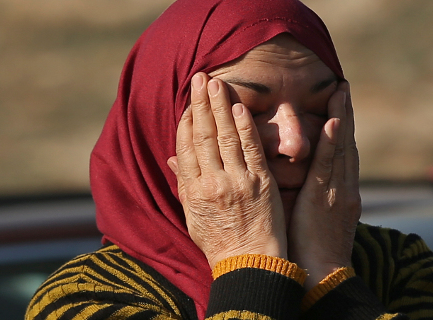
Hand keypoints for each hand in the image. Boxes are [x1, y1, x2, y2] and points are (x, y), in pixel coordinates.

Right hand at [167, 72, 287, 268]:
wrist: (248, 264)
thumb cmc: (220, 243)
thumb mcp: (193, 216)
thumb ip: (184, 184)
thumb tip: (171, 160)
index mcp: (192, 190)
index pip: (186, 147)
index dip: (187, 121)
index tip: (189, 102)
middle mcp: (211, 183)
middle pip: (203, 136)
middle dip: (200, 104)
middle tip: (199, 78)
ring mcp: (237, 181)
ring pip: (225, 137)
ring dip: (220, 107)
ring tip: (215, 84)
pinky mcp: (260, 183)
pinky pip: (251, 150)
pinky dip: (244, 127)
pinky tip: (239, 107)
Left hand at [287, 82, 360, 289]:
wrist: (323, 277)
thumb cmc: (312, 254)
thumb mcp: (313, 220)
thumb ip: (308, 198)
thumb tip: (292, 184)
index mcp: (340, 194)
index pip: (341, 154)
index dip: (341, 129)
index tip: (338, 107)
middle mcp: (344, 188)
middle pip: (346, 143)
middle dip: (345, 114)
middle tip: (343, 87)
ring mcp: (339, 192)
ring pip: (341, 147)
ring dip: (341, 117)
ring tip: (341, 91)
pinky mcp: (327, 198)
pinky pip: (330, 165)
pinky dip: (333, 142)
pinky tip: (333, 121)